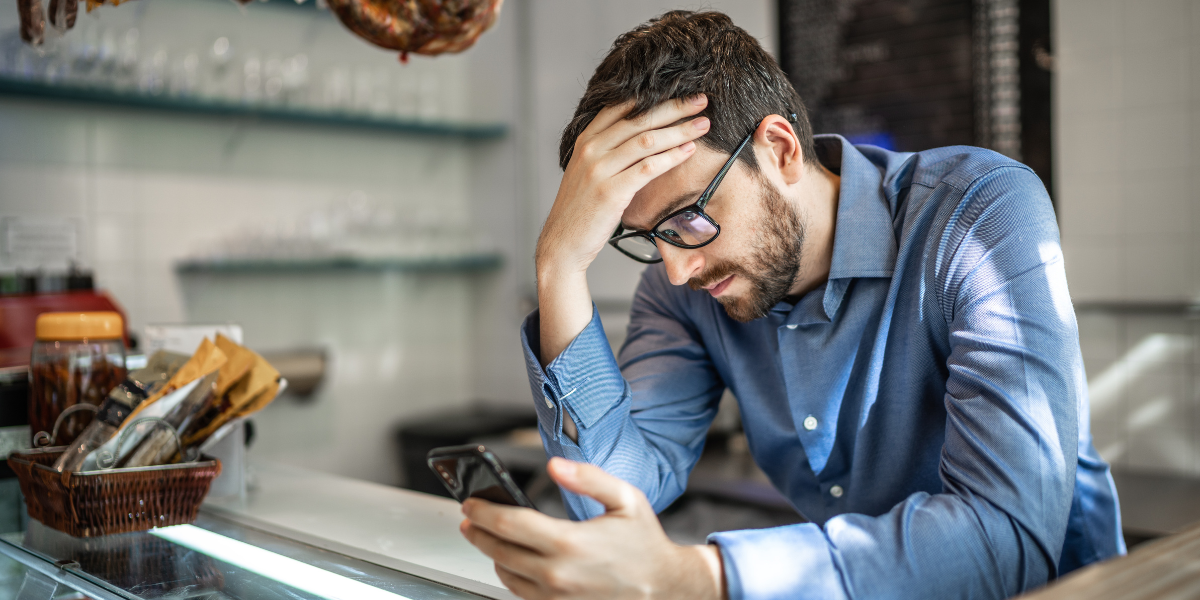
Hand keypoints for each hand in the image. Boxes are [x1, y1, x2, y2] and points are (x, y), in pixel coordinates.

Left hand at [460, 457, 725, 599]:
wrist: (664, 589)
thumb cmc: (645, 545)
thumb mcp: (626, 499)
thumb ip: (588, 478)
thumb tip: (554, 466)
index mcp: (569, 542)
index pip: (508, 524)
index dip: (483, 510)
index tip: (471, 502)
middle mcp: (557, 574)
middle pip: (498, 550)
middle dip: (477, 531)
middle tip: (469, 518)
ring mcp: (556, 598)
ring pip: (505, 574)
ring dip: (492, 554)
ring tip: (488, 537)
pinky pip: (521, 594)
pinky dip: (510, 575)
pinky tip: (512, 560)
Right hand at [535, 95, 709, 368]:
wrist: (562, 243)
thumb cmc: (582, 209)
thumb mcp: (587, 171)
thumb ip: (607, 150)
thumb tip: (642, 134)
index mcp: (585, 139)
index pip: (622, 107)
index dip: (654, 96)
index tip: (681, 91)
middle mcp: (591, 149)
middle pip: (639, 119)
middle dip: (674, 108)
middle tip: (701, 101)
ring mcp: (599, 170)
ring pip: (647, 140)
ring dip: (679, 130)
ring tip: (703, 124)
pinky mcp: (611, 192)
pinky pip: (648, 168)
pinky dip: (672, 157)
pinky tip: (689, 151)